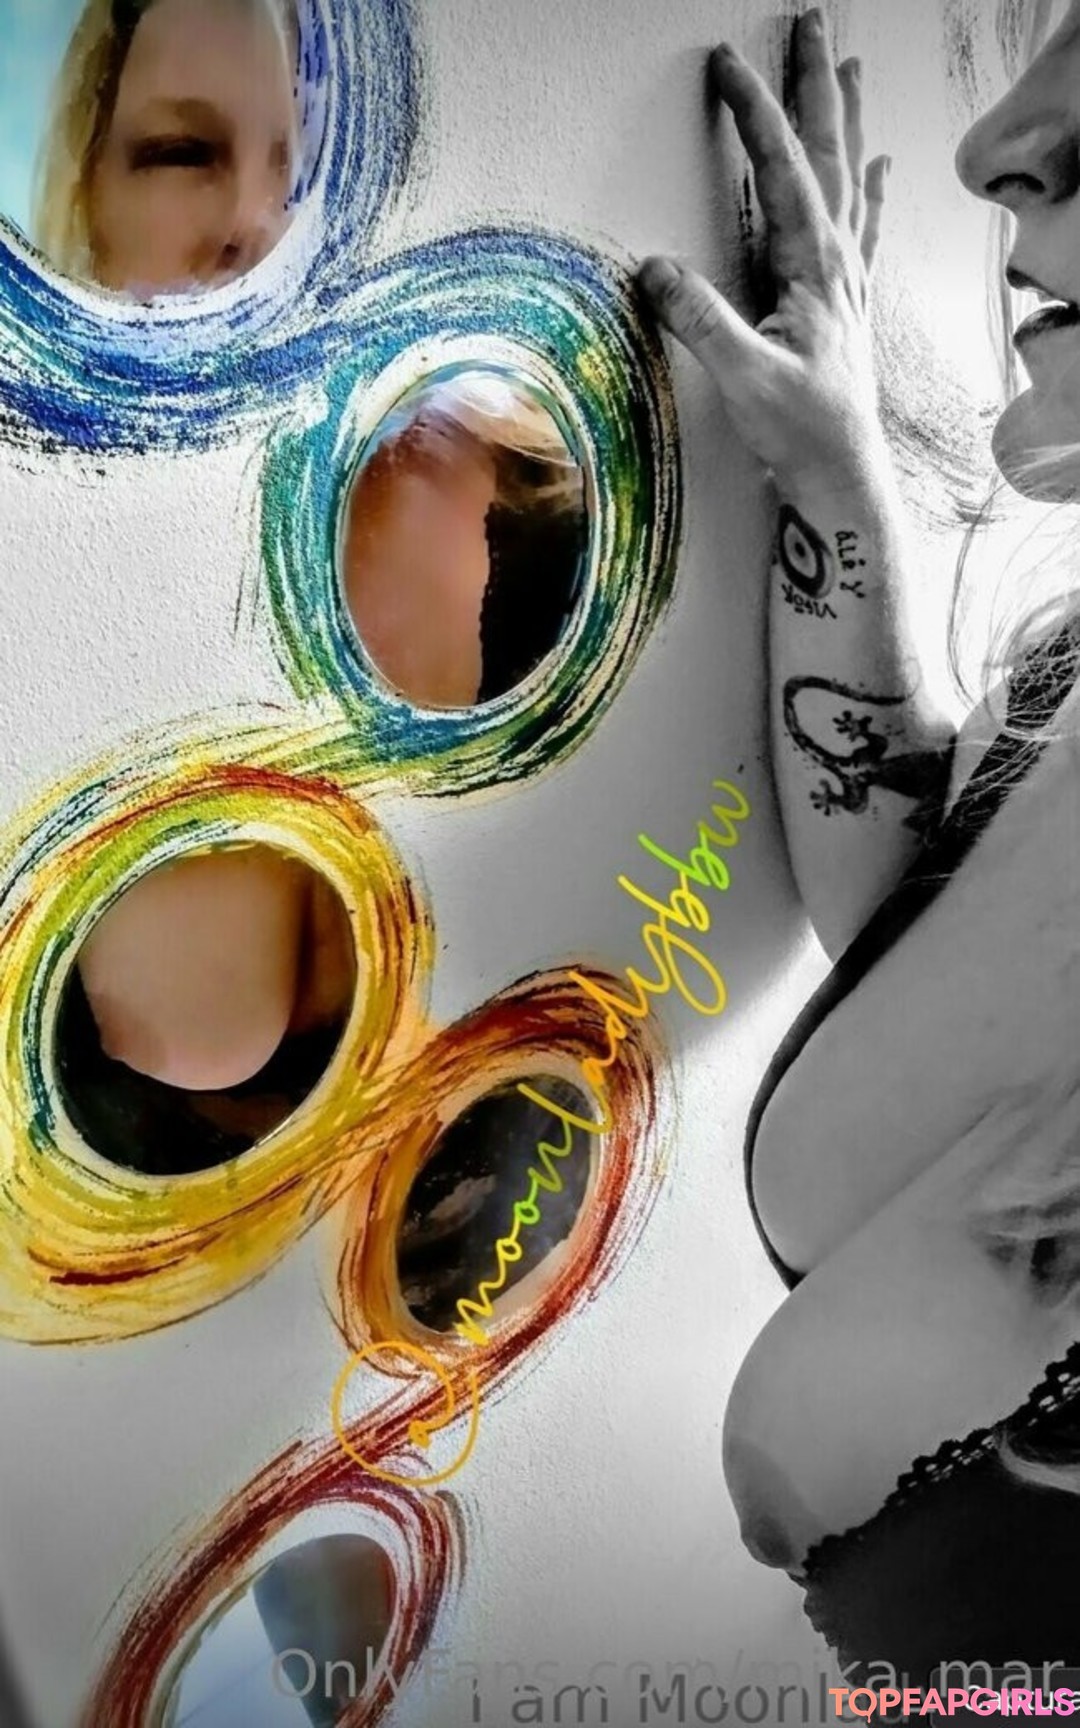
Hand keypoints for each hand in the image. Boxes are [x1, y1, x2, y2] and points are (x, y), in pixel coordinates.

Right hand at [638, 9, 890, 497]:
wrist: (841, 474)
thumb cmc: (800, 430)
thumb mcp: (744, 376)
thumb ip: (701, 320)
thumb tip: (655, 267)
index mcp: (813, 264)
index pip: (782, 167)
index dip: (754, 111)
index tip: (728, 64)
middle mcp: (836, 259)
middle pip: (826, 151)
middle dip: (816, 86)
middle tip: (815, 27)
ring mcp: (845, 277)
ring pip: (844, 177)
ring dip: (843, 120)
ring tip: (847, 69)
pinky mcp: (842, 301)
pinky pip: (857, 223)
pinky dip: (864, 186)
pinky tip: (875, 166)